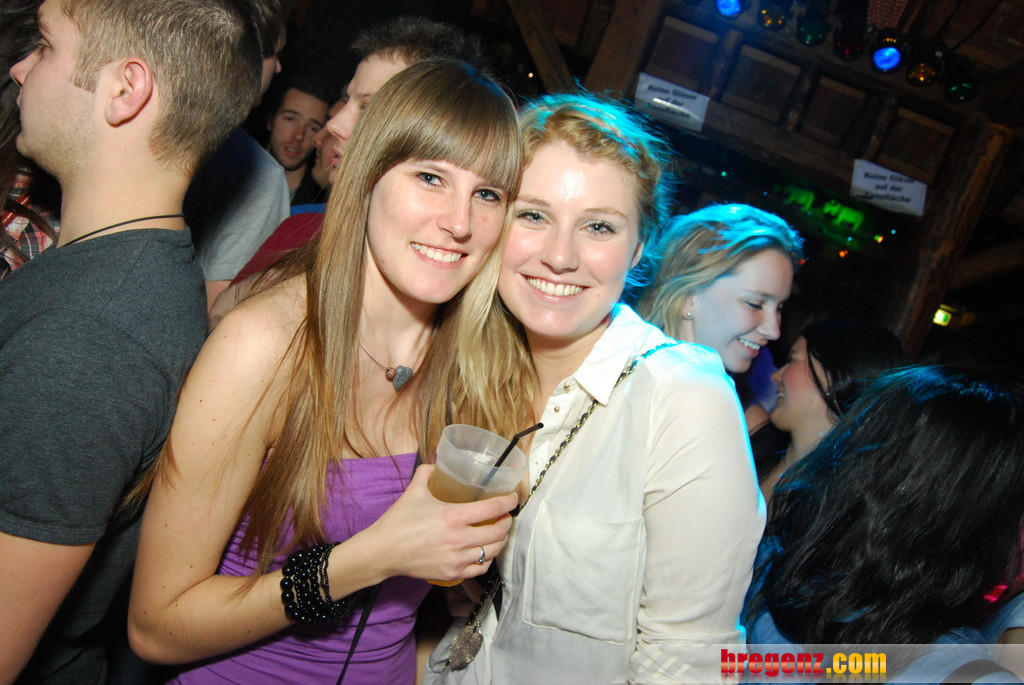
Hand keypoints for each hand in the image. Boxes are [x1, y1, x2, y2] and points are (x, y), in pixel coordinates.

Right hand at [359, 464, 515, 583]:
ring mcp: (457, 558)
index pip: (493, 508)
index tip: (513, 498)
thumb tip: (436, 463)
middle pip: (498, 531)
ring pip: (492, 551)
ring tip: (498, 532)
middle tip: (505, 516)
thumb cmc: (398, 522)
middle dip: (507, 522)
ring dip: (500, 540)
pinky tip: (485, 551)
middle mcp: (459, 539)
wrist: (383, 551)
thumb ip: (427, 473)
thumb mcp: (414, 491)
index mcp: (453, 516)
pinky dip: (487, 559)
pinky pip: (480, 568)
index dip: (509, 502)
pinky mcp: (452, 573)